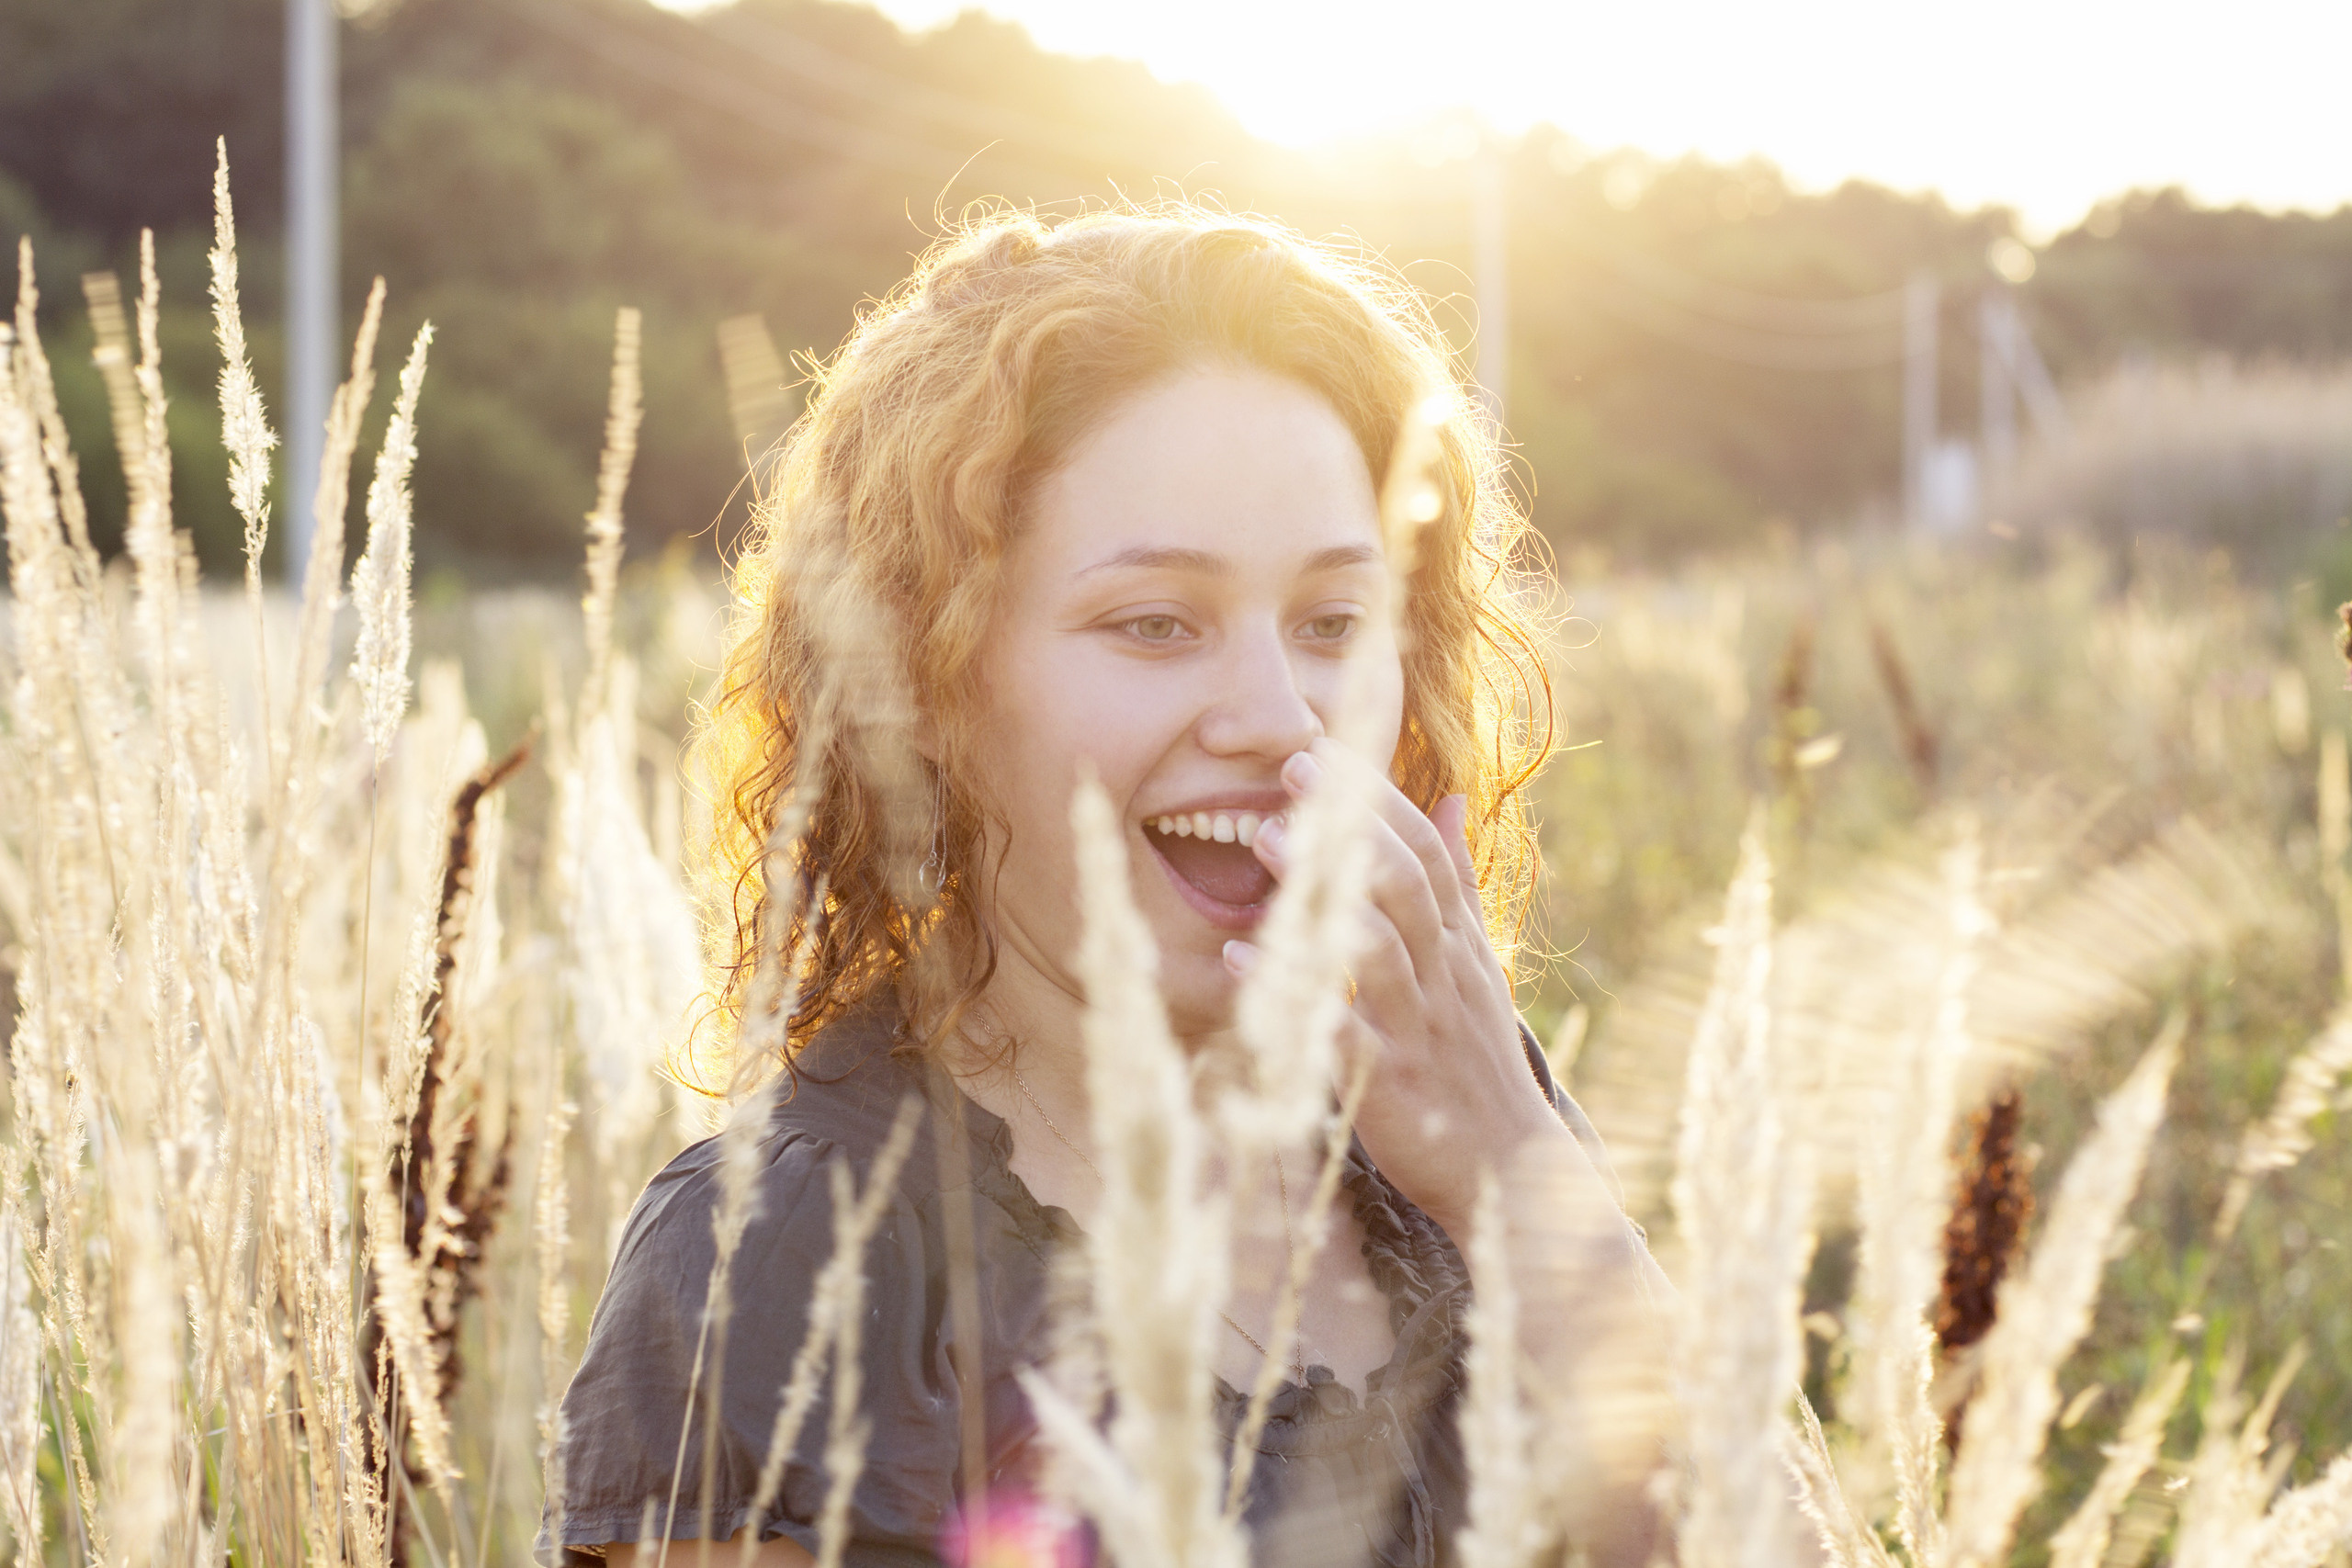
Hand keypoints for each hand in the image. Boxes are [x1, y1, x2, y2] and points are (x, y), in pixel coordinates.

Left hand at [1224, 739, 1567, 1238]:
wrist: (1508, 1167)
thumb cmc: (1474, 1058)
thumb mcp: (1476, 962)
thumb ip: (1459, 883)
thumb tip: (1451, 797)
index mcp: (1457, 946)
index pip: (1426, 855)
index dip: (1379, 798)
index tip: (1323, 748)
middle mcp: (1441, 977)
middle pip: (1405, 883)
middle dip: (1351, 821)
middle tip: (1292, 769)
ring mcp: (1416, 1030)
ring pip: (1378, 947)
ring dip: (1323, 889)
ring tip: (1266, 840)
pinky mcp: (1388, 1087)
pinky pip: (1340, 1034)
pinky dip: (1293, 995)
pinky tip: (1244, 963)